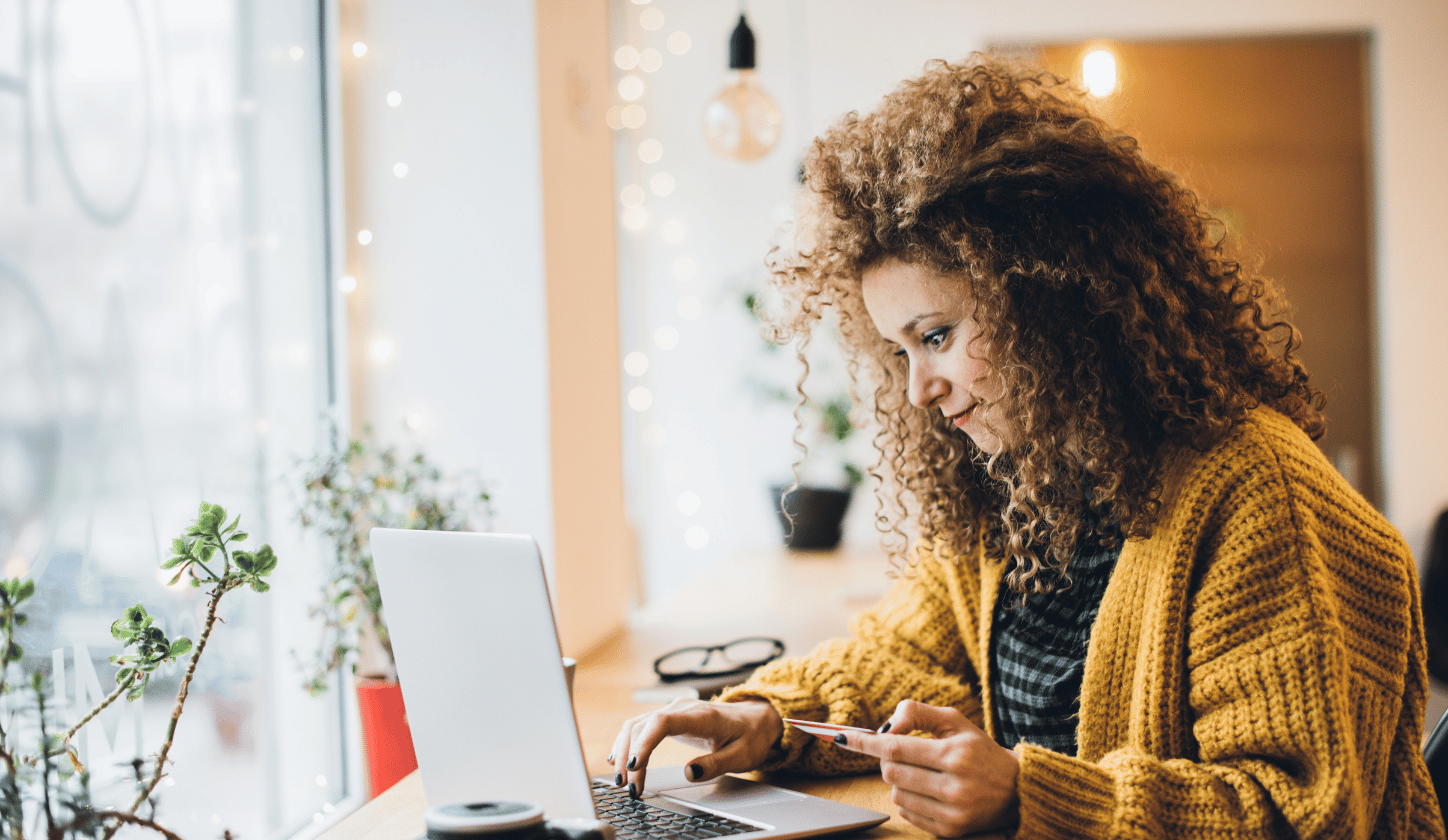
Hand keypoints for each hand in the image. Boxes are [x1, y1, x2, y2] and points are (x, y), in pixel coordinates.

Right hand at [609, 698, 782, 796]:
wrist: (757, 718)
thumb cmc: (750, 736)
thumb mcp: (742, 756)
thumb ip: (716, 764)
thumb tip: (689, 773)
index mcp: (702, 716)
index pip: (663, 722)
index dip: (644, 743)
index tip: (635, 766)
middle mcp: (683, 708)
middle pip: (643, 725)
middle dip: (629, 756)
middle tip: (628, 786)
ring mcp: (674, 711)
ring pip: (637, 725)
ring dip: (624, 751)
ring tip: (623, 780)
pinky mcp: (670, 717)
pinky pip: (641, 726)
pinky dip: (628, 743)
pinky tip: (619, 759)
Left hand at [837, 700, 1019, 836]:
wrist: (1015, 790)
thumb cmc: (980, 750)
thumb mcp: (955, 721)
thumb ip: (917, 713)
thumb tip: (885, 726)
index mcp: (955, 754)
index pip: (896, 747)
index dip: (866, 742)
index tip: (843, 738)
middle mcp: (954, 786)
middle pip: (891, 773)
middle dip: (888, 760)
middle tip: (902, 753)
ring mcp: (952, 812)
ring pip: (896, 794)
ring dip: (898, 781)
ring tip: (922, 774)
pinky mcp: (950, 831)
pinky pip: (907, 813)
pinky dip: (908, 799)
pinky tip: (927, 791)